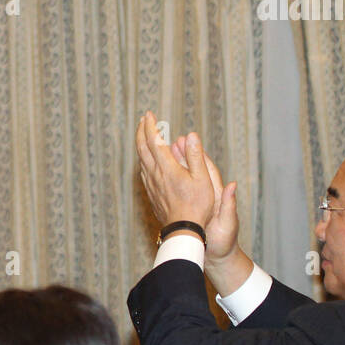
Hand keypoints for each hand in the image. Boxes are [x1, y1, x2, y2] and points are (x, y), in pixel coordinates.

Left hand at [135, 112, 214, 229]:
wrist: (183, 230)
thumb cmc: (197, 206)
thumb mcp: (203, 179)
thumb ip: (196, 155)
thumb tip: (191, 135)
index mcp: (168, 168)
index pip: (155, 141)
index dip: (151, 126)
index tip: (149, 114)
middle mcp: (155, 174)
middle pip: (143, 148)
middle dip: (142, 131)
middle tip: (143, 120)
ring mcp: (151, 184)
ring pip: (141, 159)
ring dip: (141, 144)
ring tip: (143, 134)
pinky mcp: (151, 193)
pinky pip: (143, 171)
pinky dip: (143, 158)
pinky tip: (146, 159)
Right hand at [171, 137, 239, 264]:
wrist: (216, 256)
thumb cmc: (224, 241)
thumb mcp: (228, 222)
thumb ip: (229, 204)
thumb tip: (232, 185)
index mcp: (216, 194)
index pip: (206, 168)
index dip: (197, 154)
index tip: (186, 140)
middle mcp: (205, 194)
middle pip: (192, 169)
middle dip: (182, 153)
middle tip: (172, 138)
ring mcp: (193, 200)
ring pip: (181, 177)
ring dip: (173, 163)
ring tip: (162, 148)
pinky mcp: (184, 208)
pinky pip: (173, 188)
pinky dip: (166, 178)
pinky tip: (156, 171)